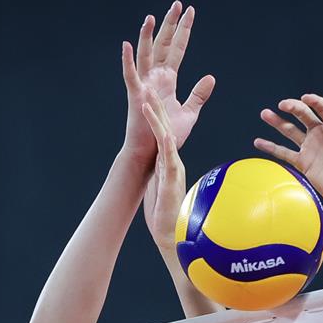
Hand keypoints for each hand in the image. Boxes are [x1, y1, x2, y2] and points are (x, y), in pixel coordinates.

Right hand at [122, 1, 214, 164]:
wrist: (153, 153)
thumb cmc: (167, 135)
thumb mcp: (189, 113)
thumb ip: (198, 95)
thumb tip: (210, 77)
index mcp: (168, 80)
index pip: (177, 49)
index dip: (184, 31)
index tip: (190, 12)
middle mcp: (155, 77)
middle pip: (163, 45)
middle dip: (170, 24)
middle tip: (177, 4)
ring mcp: (144, 85)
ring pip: (145, 55)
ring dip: (148, 36)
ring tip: (152, 17)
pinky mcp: (136, 96)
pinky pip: (131, 75)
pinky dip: (128, 60)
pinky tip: (127, 44)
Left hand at [140, 89, 186, 247]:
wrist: (174, 237)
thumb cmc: (167, 218)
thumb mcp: (161, 191)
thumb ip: (161, 178)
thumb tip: (157, 173)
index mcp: (170, 164)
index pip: (164, 135)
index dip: (157, 116)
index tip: (149, 99)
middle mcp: (173, 162)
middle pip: (165, 129)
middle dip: (157, 107)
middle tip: (149, 85)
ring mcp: (174, 169)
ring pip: (166, 136)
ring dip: (157, 115)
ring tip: (148, 96)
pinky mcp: (172, 178)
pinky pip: (168, 154)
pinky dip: (163, 137)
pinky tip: (160, 124)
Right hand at [253, 94, 322, 211]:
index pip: (321, 108)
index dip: (313, 101)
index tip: (305, 98)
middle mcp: (319, 133)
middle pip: (303, 115)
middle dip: (292, 107)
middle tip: (282, 104)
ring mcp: (309, 147)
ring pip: (289, 131)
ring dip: (277, 122)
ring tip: (265, 113)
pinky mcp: (302, 162)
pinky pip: (284, 153)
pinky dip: (270, 147)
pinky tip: (258, 142)